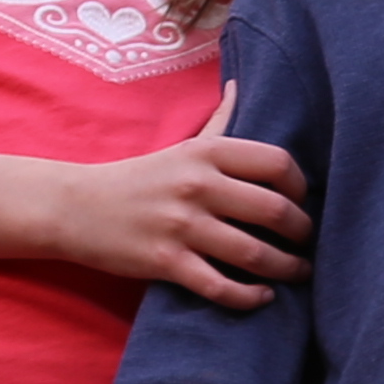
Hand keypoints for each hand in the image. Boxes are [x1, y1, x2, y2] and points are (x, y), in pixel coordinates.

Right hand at [46, 107, 308, 307]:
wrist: (75, 207)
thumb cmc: (138, 178)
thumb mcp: (181, 145)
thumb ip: (218, 121)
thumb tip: (240, 86)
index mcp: (206, 153)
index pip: (277, 162)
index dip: (301, 186)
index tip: (302, 202)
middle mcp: (196, 185)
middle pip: (274, 210)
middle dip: (302, 232)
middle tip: (308, 245)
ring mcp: (180, 225)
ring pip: (253, 254)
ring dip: (287, 268)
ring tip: (298, 273)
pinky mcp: (165, 263)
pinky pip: (220, 287)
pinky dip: (249, 297)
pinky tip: (262, 297)